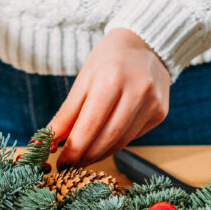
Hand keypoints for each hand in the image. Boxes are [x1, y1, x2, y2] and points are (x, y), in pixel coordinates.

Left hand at [50, 29, 169, 166]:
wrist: (146, 43)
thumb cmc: (109, 60)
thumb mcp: (83, 80)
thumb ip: (67, 114)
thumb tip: (50, 143)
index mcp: (112, 79)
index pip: (89, 126)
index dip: (74, 149)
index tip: (62, 163)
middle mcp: (136, 91)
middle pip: (107, 138)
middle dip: (86, 156)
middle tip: (71, 166)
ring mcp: (152, 104)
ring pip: (121, 142)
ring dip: (100, 153)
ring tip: (85, 156)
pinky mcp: (160, 113)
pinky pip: (133, 136)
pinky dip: (116, 143)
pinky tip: (106, 140)